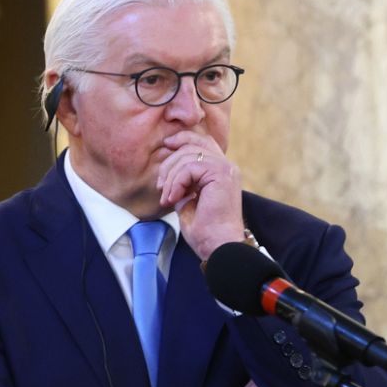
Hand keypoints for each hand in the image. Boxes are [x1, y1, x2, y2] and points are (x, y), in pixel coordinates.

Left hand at [157, 131, 244, 259]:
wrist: (218, 247)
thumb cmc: (205, 232)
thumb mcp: (188, 201)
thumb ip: (183, 183)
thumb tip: (168, 173)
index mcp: (221, 171)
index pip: (202, 142)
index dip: (182, 139)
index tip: (165, 146)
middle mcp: (226, 167)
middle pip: (193, 144)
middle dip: (170, 162)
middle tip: (160, 186)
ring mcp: (225, 169)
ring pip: (189, 155)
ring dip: (171, 176)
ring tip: (167, 198)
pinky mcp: (221, 174)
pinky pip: (190, 167)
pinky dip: (176, 182)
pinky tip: (174, 199)